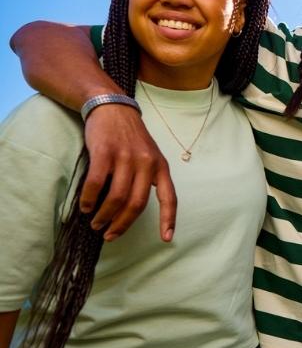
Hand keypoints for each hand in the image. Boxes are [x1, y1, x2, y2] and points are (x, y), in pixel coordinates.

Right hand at [82, 104, 175, 241]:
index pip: (170, 197)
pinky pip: (96, 184)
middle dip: (122, 224)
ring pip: (117, 197)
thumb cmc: (130, 137)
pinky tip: (85, 207)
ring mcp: (126, 157)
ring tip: (96, 223)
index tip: (166, 239)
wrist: (112, 107)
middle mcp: (147, 163)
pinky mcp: (105, 152)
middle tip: (109, 235)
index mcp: (161, 166)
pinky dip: (90, 200)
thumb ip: (146, 178)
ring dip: (104, 216)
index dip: (169, 220)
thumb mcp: (149, 155)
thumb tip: (131, 211)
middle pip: (137, 204)